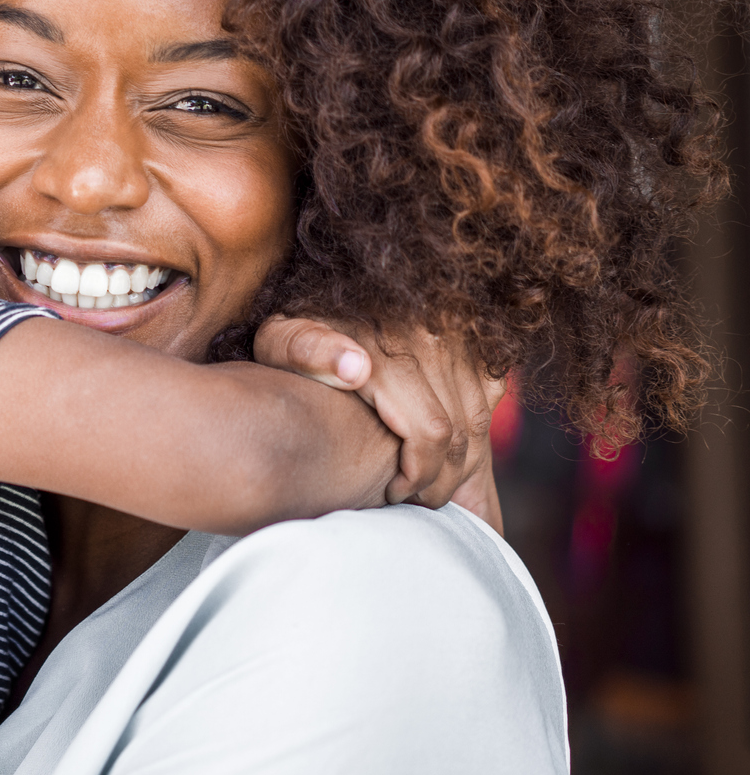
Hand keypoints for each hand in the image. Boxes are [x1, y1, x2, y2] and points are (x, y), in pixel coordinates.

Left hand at [253, 317, 503, 513]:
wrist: (330, 276)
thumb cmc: (296, 320)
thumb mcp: (282, 334)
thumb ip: (306, 349)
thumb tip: (355, 367)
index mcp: (390, 346)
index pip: (431, 433)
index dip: (418, 476)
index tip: (392, 493)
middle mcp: (434, 338)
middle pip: (462, 435)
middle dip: (441, 480)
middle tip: (411, 498)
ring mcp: (460, 336)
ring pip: (481, 421)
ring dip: (462, 463)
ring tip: (427, 482)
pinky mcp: (474, 337)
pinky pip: (492, 394)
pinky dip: (478, 431)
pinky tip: (451, 451)